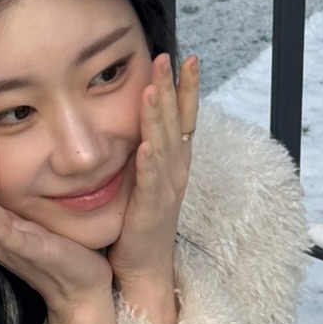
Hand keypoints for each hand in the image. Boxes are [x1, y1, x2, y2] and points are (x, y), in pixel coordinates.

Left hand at [108, 53, 199, 298]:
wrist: (143, 266)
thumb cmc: (139, 222)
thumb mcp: (143, 178)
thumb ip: (142, 150)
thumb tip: (136, 122)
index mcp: (174, 161)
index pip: (184, 117)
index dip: (186, 88)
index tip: (186, 58)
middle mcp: (176, 171)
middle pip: (176, 122)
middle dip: (172, 88)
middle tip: (167, 57)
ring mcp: (166, 189)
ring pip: (165, 144)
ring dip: (159, 115)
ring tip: (154, 88)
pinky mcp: (151, 209)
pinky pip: (152, 181)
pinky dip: (150, 161)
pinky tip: (146, 145)